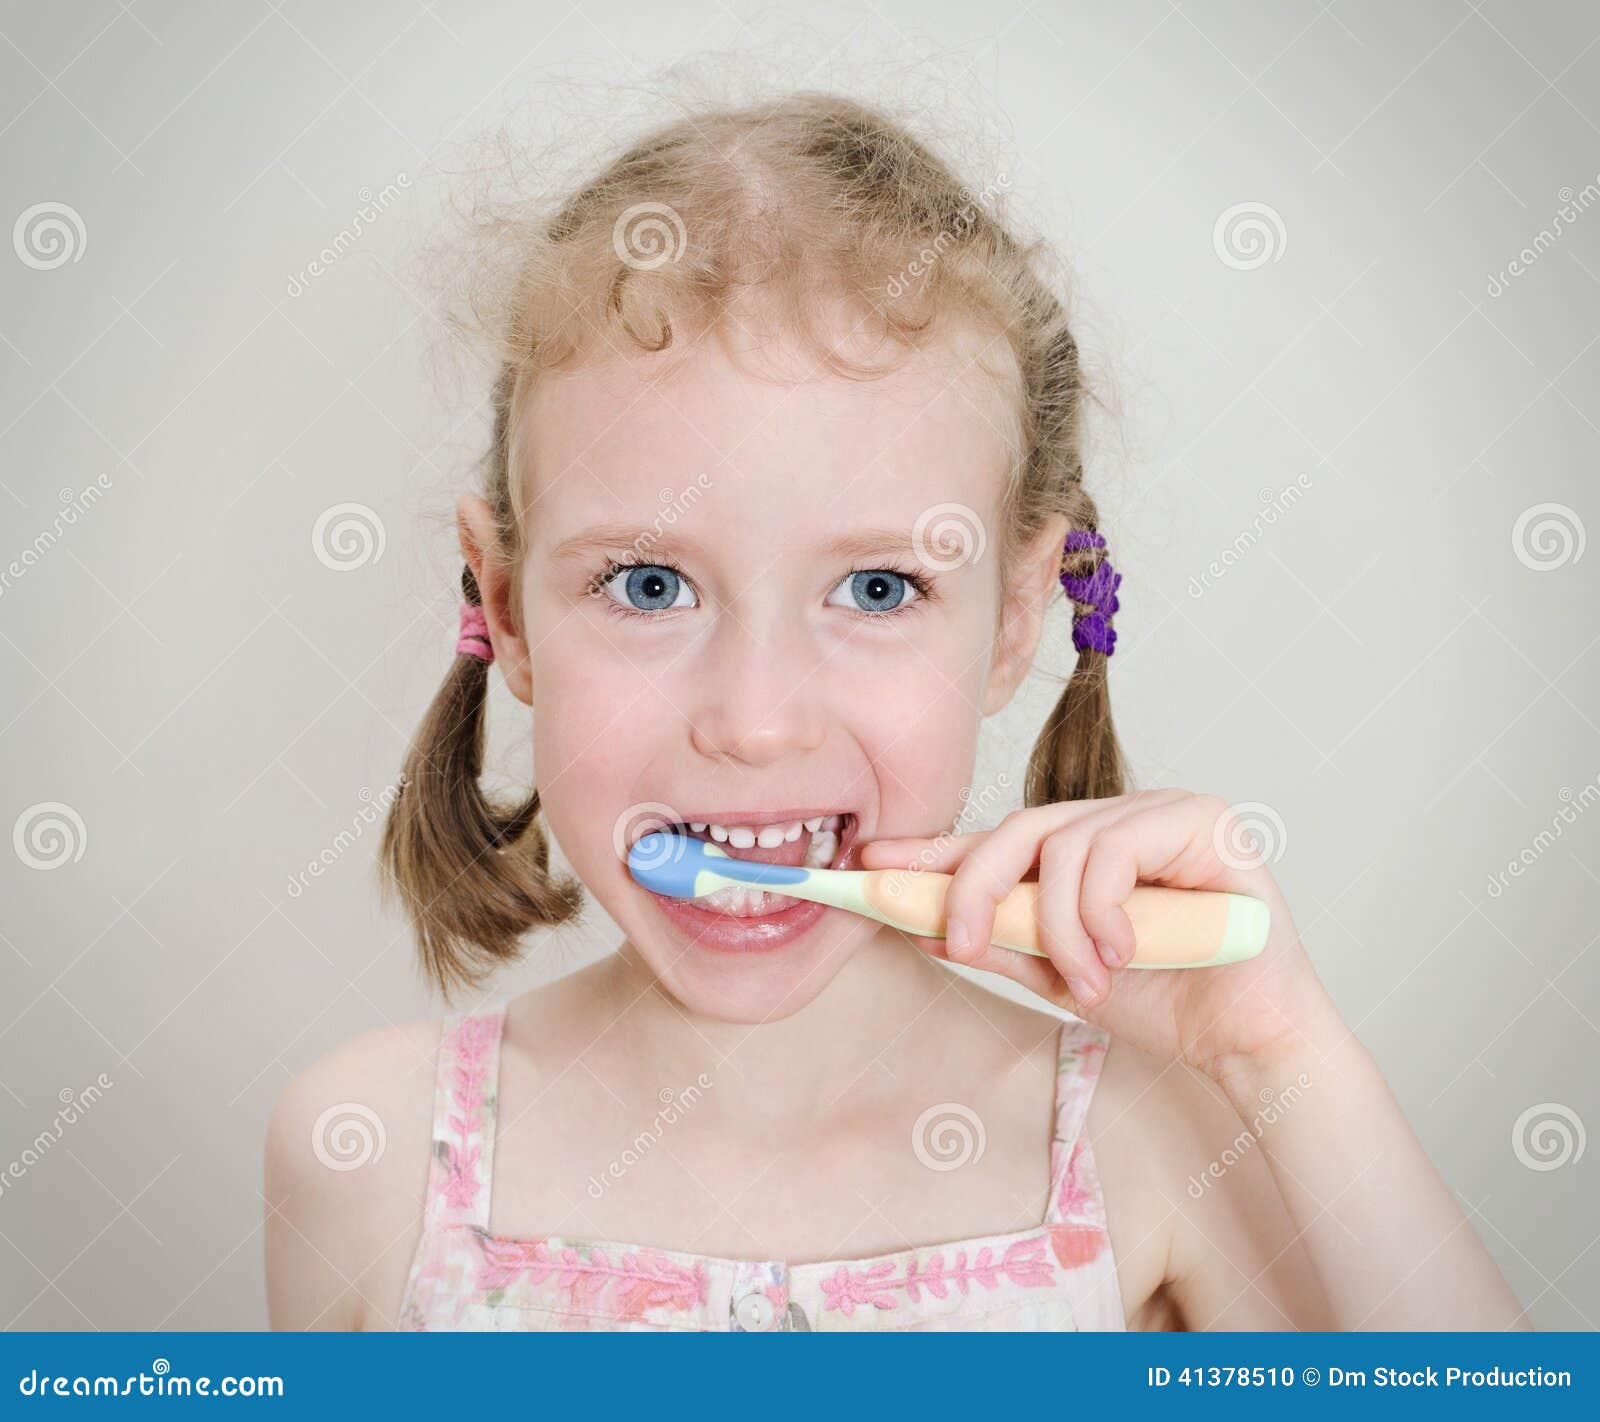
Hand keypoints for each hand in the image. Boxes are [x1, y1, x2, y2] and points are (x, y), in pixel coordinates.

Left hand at [857, 789, 1335, 1077]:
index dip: (933, 852)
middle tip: (962, 944)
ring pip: (1062, 844)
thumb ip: (1000, 943)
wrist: (1245, 1039)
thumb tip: (921, 925)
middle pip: (1018, 829)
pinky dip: (1100, 911)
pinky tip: (1118, 954)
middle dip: (975, 886)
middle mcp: (1117, 817)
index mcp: (1082, 847)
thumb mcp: (1058, 974)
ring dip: (1059, 925)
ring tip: (1084, 983)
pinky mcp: (1202, 820)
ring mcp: (1159, 810)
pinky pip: (1115, 852)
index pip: (997, 839)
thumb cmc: (1165, 1000)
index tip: (871, 867)